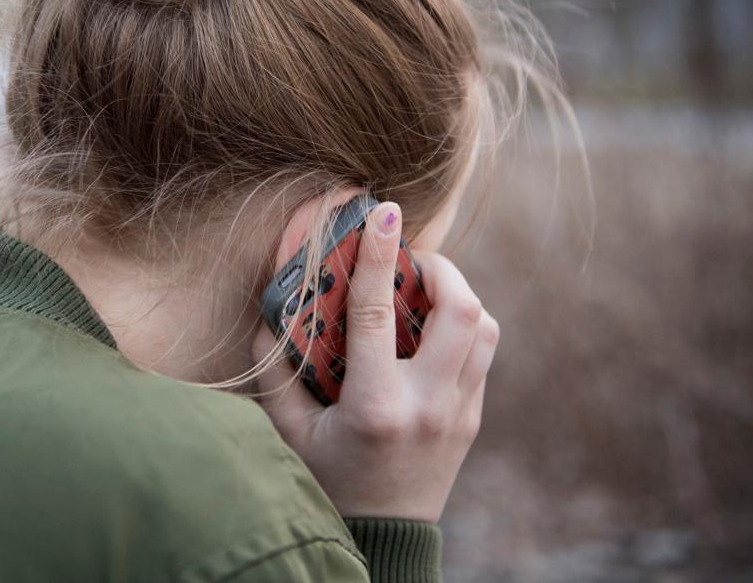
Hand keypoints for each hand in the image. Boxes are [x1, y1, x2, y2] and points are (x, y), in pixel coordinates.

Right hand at [250, 200, 499, 522]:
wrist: (381, 541)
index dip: (377, 254)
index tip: (381, 211)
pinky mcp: (473, 419)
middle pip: (461, 311)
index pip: (378, 311)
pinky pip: (481, 354)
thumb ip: (275, 370)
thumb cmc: (327, 482)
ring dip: (457, 296)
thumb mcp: (290, 432)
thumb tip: (268, 310)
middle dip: (441, 269)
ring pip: (484, 329)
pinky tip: (428, 330)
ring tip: (423, 289)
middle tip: (410, 258)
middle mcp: (427, 405)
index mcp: (376, 405)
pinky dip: (460, 327)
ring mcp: (459, 413)